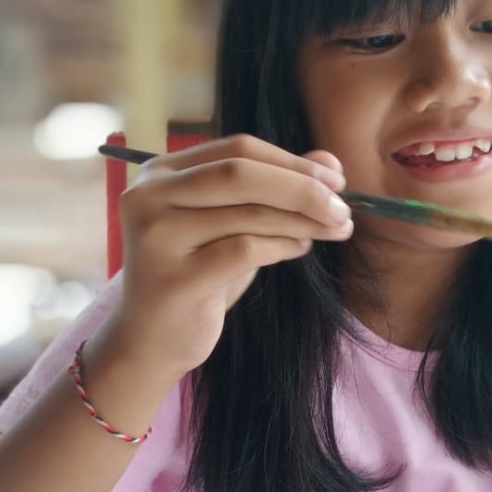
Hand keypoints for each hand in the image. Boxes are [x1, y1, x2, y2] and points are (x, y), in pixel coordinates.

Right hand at [103, 134, 353, 382]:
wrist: (149, 342)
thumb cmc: (197, 278)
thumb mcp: (234, 227)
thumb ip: (275, 191)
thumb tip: (331, 162)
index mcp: (160, 173)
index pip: (236, 149)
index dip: (292, 161)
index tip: (336, 180)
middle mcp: (148, 197)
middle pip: (241, 173)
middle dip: (303, 188)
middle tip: (343, 207)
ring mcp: (156, 237)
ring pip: (248, 213)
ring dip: (303, 220)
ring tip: (334, 229)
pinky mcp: (174, 278)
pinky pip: (245, 250)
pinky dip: (283, 246)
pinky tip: (301, 248)